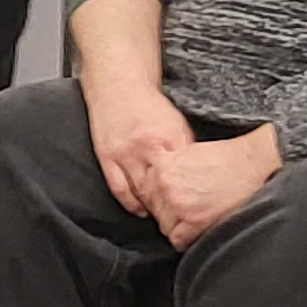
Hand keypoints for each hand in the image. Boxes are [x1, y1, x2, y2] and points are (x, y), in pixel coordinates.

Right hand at [83, 77, 194, 216]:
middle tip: (181, 222)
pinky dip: (130, 204)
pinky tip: (140, 211)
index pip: (184, 175)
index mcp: (169, 137)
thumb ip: (186, 146)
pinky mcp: (107, 157)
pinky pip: (119, 189)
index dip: (191, 196)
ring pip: (140, 192)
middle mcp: (146, 147)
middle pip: (162, 188)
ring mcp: (125, 154)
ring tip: (163, 220)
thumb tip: (199, 172)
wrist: (117, 84)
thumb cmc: (148, 103)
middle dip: (172, 208)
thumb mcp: (176, 121)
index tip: (197, 209)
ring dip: (153, 209)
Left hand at [143, 126, 282, 249]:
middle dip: (169, 211)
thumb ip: (168, 170)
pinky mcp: (193, 220)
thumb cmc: (228, 159)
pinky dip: (188, 238)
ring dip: (179, 224)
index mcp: (162, 166)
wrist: (255, 164)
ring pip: (164, 225)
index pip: (146, 191)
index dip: (160, 196)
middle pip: (153, 209)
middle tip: (192, 206)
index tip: (176, 197)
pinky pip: (177, 240)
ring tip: (200, 214)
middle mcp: (164, 184)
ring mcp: (177, 203)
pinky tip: (201, 227)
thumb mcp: (188, 154)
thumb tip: (157, 188)